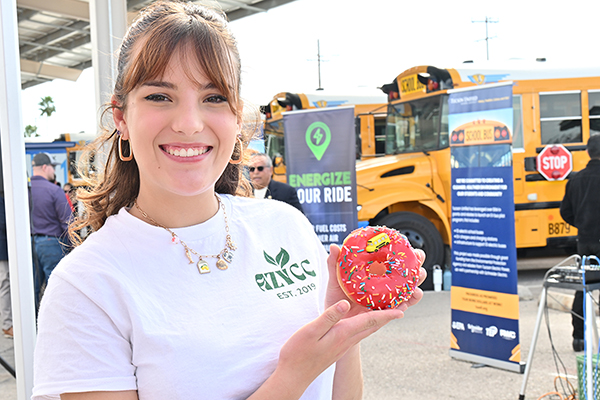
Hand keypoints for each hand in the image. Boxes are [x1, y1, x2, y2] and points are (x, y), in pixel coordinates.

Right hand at [267, 245, 426, 396]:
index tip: (402, 310)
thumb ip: (329, 317)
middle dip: (387, 316)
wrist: (293, 376)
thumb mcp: (311, 331)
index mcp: (342, 334)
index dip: (386, 314)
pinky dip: (365, 325)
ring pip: (366, 331)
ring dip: (378, 320)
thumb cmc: (298, 354)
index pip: (369, 321)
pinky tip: (362, 321)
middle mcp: (346, 341)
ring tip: (386, 310)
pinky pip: (357, 333)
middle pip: (372, 326)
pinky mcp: (336, 348)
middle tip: (401, 307)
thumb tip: (346, 304)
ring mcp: (342, 346)